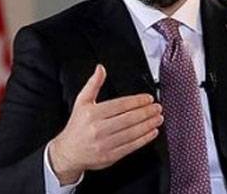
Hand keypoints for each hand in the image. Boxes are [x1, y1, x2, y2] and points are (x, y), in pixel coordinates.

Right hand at [48, 65, 162, 184]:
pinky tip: (152, 132)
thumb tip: (100, 69)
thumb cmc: (77, 126)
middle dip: (146, 112)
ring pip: (132, 133)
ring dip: (148, 125)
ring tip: (158, 118)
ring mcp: (104, 144)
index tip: (148, 99)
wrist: (69, 152)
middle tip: (157, 108)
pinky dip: (144, 139)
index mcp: (92, 114)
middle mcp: (98, 129)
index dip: (137, 101)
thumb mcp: (82, 102)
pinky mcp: (110, 156)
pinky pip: (131, 146)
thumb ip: (93, 84)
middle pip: (128, 119)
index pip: (120, 105)